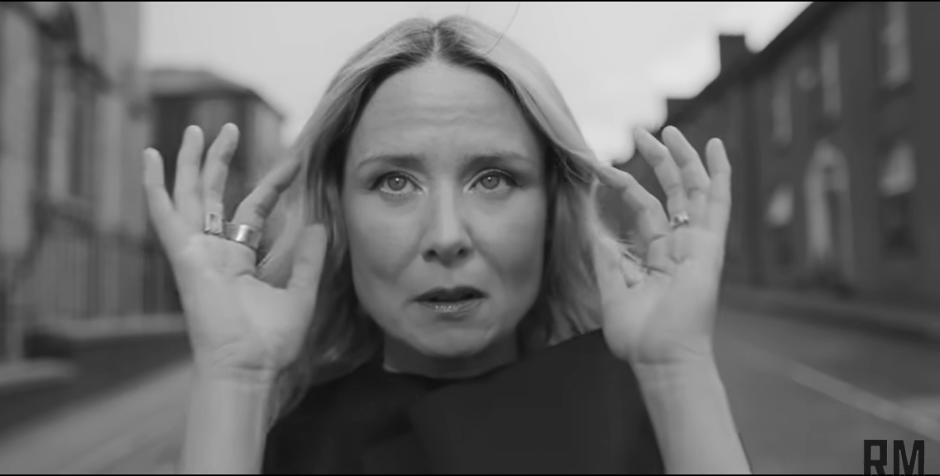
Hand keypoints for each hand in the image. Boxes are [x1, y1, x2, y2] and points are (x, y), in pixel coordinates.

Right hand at [143, 123, 326, 382]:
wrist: (250, 367)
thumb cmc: (272, 342)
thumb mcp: (300, 293)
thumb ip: (310, 259)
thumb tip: (321, 224)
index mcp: (239, 260)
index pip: (254, 209)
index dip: (273, 183)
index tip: (295, 160)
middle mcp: (215, 252)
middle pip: (214, 195)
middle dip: (219, 161)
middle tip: (230, 128)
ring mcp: (197, 252)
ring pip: (189, 197)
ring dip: (191, 163)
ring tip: (196, 129)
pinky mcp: (184, 257)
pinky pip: (165, 215)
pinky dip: (155, 186)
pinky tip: (151, 156)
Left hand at [589, 126, 731, 367]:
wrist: (660, 358)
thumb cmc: (639, 336)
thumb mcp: (613, 290)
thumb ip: (607, 258)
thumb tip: (595, 230)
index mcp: (658, 255)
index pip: (643, 207)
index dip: (624, 184)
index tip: (602, 167)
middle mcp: (680, 245)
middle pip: (671, 191)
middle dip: (658, 160)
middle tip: (640, 133)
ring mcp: (697, 244)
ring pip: (692, 190)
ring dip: (682, 158)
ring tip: (666, 130)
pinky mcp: (710, 247)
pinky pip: (718, 204)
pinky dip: (719, 174)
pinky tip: (714, 146)